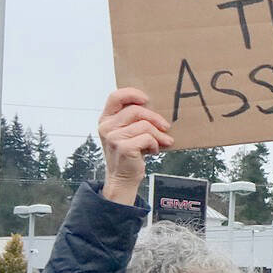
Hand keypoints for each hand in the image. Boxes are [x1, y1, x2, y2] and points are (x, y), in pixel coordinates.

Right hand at [98, 88, 172, 203]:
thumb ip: (134, 120)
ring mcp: (113, 137)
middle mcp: (106, 127)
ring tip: (162, 141)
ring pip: (144, 125)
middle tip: (166, 127)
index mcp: (106, 119)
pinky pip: (147, 138)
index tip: (146, 99)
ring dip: (158, 134)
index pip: (115, 97)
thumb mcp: (127, 133)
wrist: (123, 178)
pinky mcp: (123, 148)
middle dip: (155, 118)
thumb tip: (157, 110)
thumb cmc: (129, 153)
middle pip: (135, 111)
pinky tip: (153, 150)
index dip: (132, 94)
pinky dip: (155, 144)